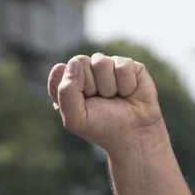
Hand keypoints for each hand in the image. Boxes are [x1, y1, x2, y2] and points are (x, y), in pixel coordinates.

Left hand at [46, 52, 164, 153]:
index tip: (82, 105)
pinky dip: (126, 84)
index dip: (70, 88)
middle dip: (91, 86)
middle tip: (101, 102)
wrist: (135, 134)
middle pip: (79, 61)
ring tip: (115, 97)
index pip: (59, 72)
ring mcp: (106, 67)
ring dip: (109, 86)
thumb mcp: (76, 118)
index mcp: (68, 84)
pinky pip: (122, 65)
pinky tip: (128, 92)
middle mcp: (85, 72)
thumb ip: (66, 92)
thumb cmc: (103, 127)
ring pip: (101, 61)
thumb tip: (75, 62)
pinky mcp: (127, 65)